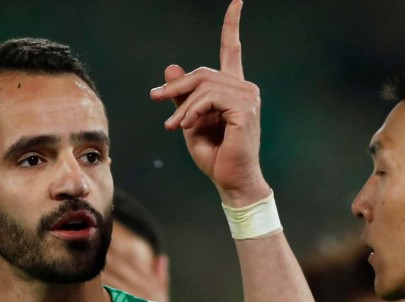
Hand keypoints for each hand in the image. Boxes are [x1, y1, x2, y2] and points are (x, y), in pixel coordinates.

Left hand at [149, 0, 268, 205]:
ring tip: (172, 126)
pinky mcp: (246, 109)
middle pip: (203, 72)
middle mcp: (245, 88)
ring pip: (204, 85)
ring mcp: (249, 97)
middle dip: (175, 86)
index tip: (237, 2)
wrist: (230, 181)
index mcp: (233, 88)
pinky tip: (186, 126)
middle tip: (155, 98)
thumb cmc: (214, 154)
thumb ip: (182, 96)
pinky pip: (210, 99)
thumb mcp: (189, 121)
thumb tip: (171, 67)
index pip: (232, 50)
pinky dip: (192, 112)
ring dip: (182, 106)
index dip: (232, 26)